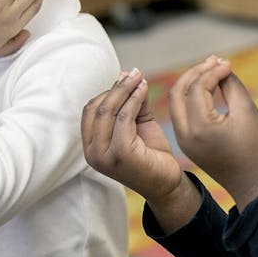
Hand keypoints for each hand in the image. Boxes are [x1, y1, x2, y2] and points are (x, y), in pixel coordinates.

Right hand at [82, 69, 189, 207]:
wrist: (167, 183)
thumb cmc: (151, 155)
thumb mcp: (137, 125)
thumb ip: (131, 104)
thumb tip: (128, 75)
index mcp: (91, 147)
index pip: (90, 111)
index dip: (107, 91)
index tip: (125, 77)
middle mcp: (92, 153)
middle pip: (97, 108)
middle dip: (116, 87)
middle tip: (133, 72)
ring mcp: (103, 156)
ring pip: (108, 110)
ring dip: (125, 89)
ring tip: (139, 77)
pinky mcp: (120, 154)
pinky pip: (124, 118)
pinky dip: (133, 100)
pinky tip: (144, 89)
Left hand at [167, 56, 257, 206]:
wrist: (252, 183)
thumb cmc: (254, 148)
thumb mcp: (247, 111)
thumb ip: (231, 85)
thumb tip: (221, 67)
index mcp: (200, 128)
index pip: (198, 88)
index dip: (213, 71)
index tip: (229, 64)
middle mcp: (184, 134)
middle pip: (178, 91)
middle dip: (195, 72)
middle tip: (215, 61)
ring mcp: (182, 140)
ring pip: (176, 101)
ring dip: (191, 83)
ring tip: (212, 70)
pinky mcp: (186, 142)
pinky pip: (182, 113)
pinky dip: (191, 97)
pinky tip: (208, 87)